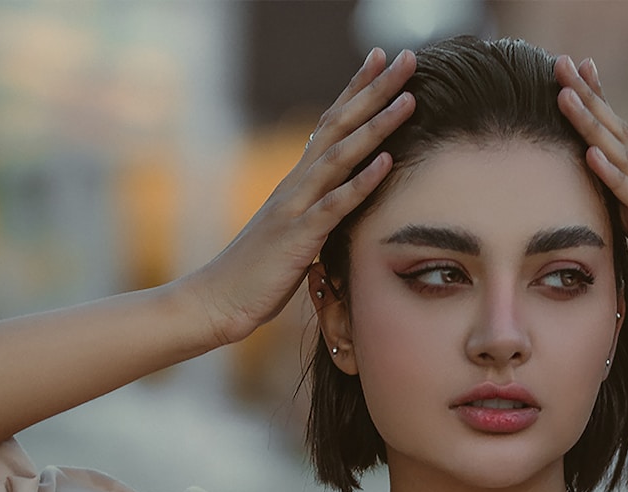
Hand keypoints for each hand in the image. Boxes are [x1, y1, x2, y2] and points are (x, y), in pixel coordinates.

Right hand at [182, 48, 415, 347]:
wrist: (219, 299)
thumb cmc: (258, 274)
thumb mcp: (295, 238)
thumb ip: (317, 217)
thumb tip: (340, 211)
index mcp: (297, 182)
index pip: (330, 124)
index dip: (356, 90)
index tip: (381, 59)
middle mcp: (296, 184)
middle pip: (340, 125)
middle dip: (375, 90)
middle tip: (407, 57)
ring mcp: (296, 207)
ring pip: (341, 156)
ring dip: (376, 127)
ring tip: (408, 99)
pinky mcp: (298, 237)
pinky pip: (334, 205)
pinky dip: (360, 183)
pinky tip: (385, 162)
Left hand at [555, 55, 627, 335]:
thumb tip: (610, 218)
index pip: (616, 138)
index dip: (596, 103)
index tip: (576, 70)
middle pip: (614, 133)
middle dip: (587, 97)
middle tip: (561, 61)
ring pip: (620, 157)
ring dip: (591, 125)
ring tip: (565, 95)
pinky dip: (611, 177)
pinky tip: (591, 156)